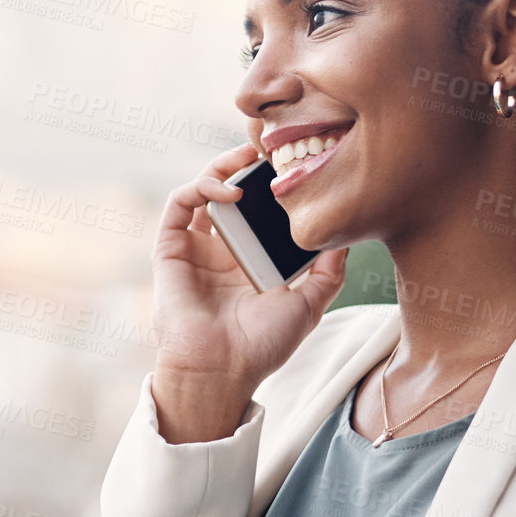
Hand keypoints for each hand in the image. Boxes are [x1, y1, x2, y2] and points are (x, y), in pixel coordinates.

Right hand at [149, 143, 348, 443]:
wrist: (222, 370)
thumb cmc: (261, 346)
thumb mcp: (308, 305)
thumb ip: (327, 273)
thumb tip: (345, 237)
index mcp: (248, 261)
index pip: (258, 209)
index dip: (270, 184)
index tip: (292, 163)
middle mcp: (219, 250)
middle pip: (230, 191)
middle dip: (246, 165)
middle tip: (269, 146)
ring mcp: (193, 248)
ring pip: (202, 190)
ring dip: (222, 168)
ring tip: (247, 159)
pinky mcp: (170, 249)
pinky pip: (179, 204)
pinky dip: (200, 187)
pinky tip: (228, 191)